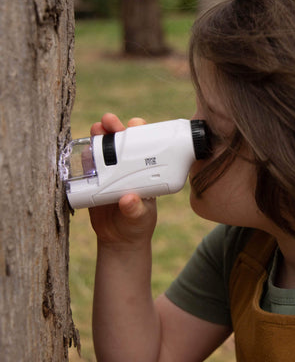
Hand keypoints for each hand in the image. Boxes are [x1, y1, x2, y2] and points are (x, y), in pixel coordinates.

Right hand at [88, 113, 156, 245]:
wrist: (119, 240)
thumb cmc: (137, 225)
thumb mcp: (141, 218)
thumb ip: (136, 209)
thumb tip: (128, 200)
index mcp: (144, 171)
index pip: (144, 146)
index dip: (140, 132)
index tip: (135, 124)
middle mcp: (127, 168)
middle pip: (122, 142)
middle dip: (115, 128)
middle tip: (109, 121)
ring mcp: (110, 173)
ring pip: (103, 149)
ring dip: (99, 136)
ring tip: (96, 128)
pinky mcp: (94, 181)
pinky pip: (88, 165)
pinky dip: (85, 155)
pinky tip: (82, 149)